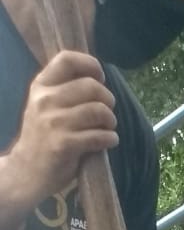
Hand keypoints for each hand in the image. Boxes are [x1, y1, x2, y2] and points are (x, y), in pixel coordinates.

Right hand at [4, 53, 116, 215]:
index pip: (67, 59)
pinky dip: (110, 138)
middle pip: (90, 86)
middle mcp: (45, 100)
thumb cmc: (43, 137)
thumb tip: (98, 81)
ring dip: (111, 121)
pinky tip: (109, 141)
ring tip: (108, 128)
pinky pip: (99, 136)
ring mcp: (54, 122)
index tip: (100, 79)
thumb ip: (65, 92)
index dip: (91, 65)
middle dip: (108, 99)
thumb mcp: (45, 106)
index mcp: (41, 85)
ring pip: (98, 111)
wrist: (27, 170)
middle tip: (108, 113)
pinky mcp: (64, 144)